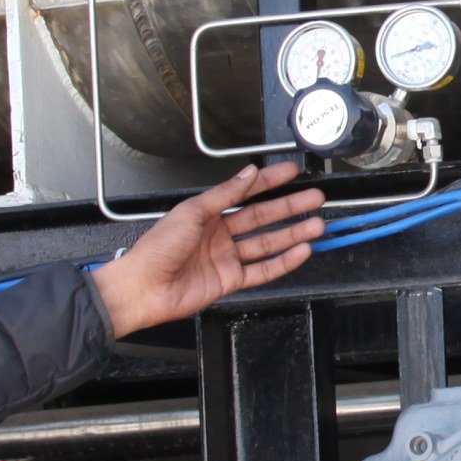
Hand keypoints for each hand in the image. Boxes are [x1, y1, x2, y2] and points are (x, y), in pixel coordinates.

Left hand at [89, 163, 324, 338]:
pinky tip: (300, 252)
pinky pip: (263, 270)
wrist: (144, 287)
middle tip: (314, 199)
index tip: (291, 173)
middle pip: (262, 218)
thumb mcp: (192, 212)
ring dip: (292, 234)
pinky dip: (283, 262)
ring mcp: (226, 258)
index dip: (269, 182)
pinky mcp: (230, 281)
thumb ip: (225, 194)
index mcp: (207, 213)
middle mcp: (219, 234)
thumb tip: (248, 174)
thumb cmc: (158, 248)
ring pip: (267, 243)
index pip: (245, 193)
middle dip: (289, 207)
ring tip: (316, 225)